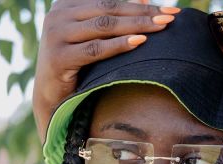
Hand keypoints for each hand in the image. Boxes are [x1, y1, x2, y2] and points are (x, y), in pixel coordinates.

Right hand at [33, 0, 179, 142]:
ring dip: (136, 25)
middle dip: (143, 12)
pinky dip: (119, 45)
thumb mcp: (91, 36)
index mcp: (67, 4)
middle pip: (110, 9)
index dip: (141, 3)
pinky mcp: (59, 57)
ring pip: (104, 25)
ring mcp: (56, 34)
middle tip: (171, 16)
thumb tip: (143, 0)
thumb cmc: (76, 63)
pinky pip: (95, 49)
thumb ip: (110, 18)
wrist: (51, 96)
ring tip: (161, 27)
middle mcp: (58, 14)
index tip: (169, 8)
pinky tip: (139, 42)